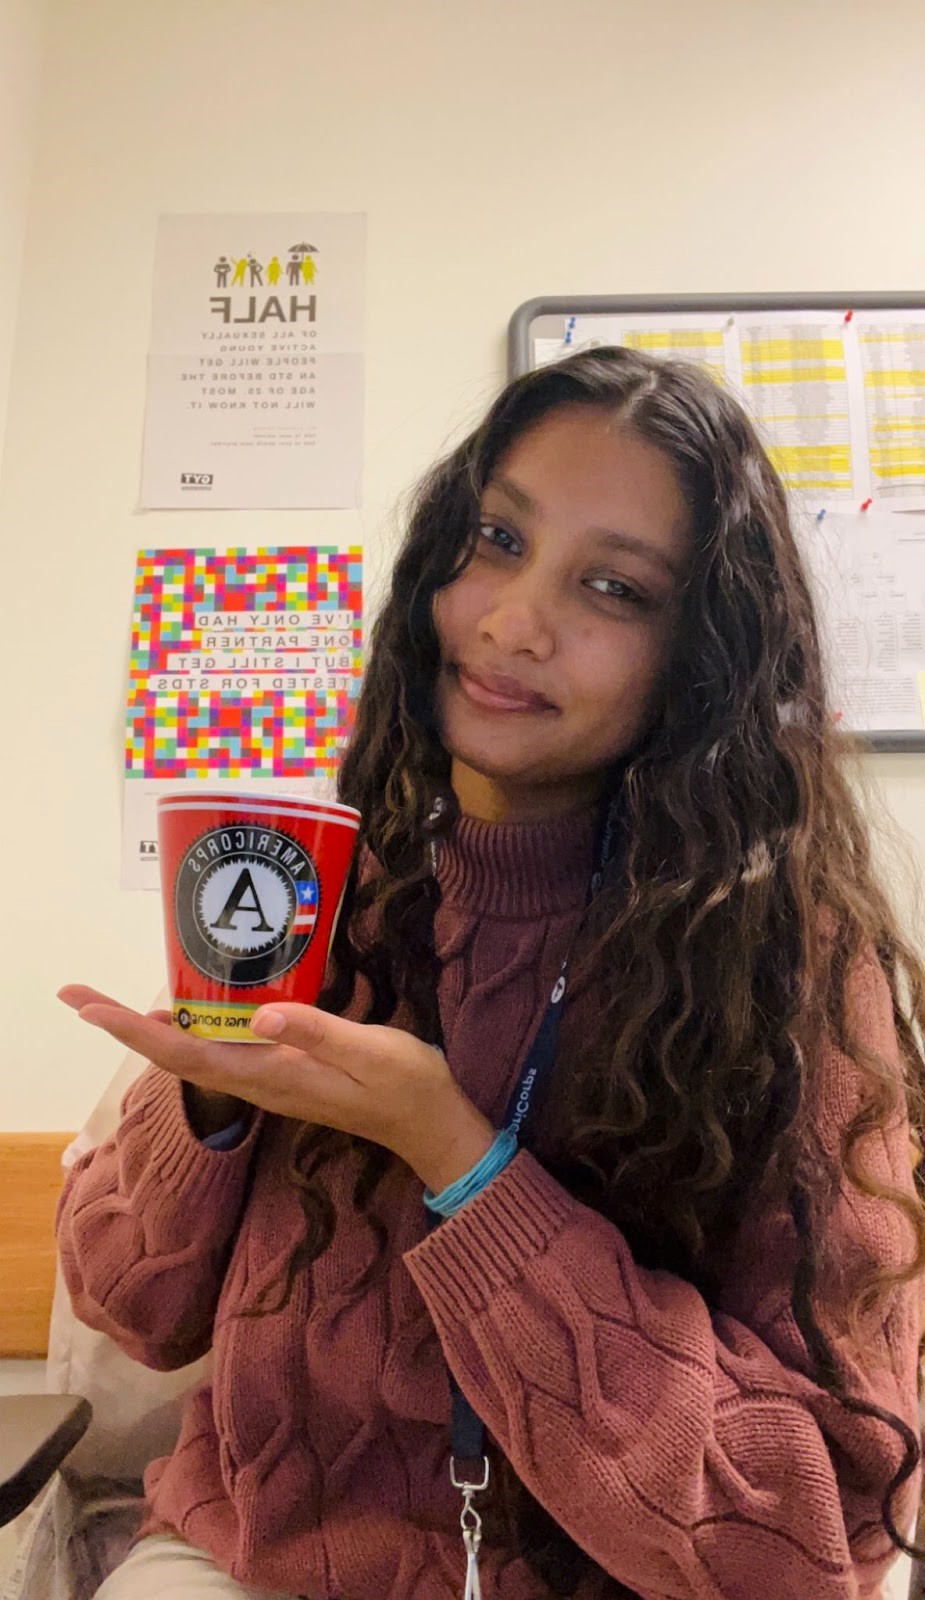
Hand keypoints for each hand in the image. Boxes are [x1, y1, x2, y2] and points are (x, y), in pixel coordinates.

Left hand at [58, 985, 494, 1192]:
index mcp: (270, 1075)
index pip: (183, 1052)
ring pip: (191, 1055)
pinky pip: (217, 1052)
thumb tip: (257, 1016)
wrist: (429, 1124)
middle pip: (173, 1055)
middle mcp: (258, 1082)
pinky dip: (187, 1029)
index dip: (131, 1030)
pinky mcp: (280, 1074)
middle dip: (122, 1026)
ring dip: (147, 1030)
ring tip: (110, 1004)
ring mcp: (268, 1081)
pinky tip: (185, 1010)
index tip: (87, 1006)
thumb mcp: (370, 1050)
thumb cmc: (406, 1083)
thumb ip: (315, 1032)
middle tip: (78, 993)